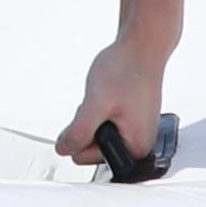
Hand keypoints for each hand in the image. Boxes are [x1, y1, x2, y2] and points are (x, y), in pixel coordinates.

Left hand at [53, 36, 171, 178]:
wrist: (141, 48)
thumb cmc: (126, 71)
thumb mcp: (96, 104)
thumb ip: (79, 132)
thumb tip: (64, 149)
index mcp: (136, 148)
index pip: (85, 157)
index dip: (81, 135)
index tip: (94, 113)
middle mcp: (139, 146)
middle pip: (90, 149)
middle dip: (87, 126)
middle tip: (101, 103)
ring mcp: (136, 134)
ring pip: (95, 136)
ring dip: (92, 117)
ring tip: (107, 98)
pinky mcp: (131, 123)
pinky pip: (103, 125)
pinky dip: (100, 112)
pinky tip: (110, 98)